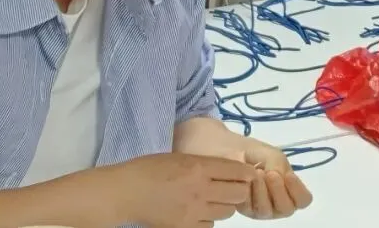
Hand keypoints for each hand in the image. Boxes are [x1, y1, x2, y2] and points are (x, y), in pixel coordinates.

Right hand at [119, 152, 253, 227]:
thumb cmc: (150, 168)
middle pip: (238, 194)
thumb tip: (228, 169)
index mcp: (199, 167)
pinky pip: (210, 226)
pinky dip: (209, 219)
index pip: (236, 171)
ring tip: (215, 200)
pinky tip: (200, 212)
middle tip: (234, 187)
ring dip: (225, 205)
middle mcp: (200, 189)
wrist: (127, 191)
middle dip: (240, 190)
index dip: (247, 173)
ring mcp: (193, 211)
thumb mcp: (181, 157)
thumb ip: (204, 164)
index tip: (250, 174)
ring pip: (227, 212)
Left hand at [238, 139, 313, 218]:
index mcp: (290, 191)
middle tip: (271, 174)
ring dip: (262, 191)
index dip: (298, 190)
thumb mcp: (274, 156)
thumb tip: (279, 178)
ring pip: (266, 210)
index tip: (289, 175)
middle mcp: (279, 204)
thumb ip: (280, 167)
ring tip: (257, 172)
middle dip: (279, 191)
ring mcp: (262, 209)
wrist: (235, 151)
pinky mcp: (246, 209)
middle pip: (287, 209)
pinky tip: (247, 179)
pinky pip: (249, 207)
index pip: (303, 200)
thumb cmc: (259, 155)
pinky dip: (249, 192)